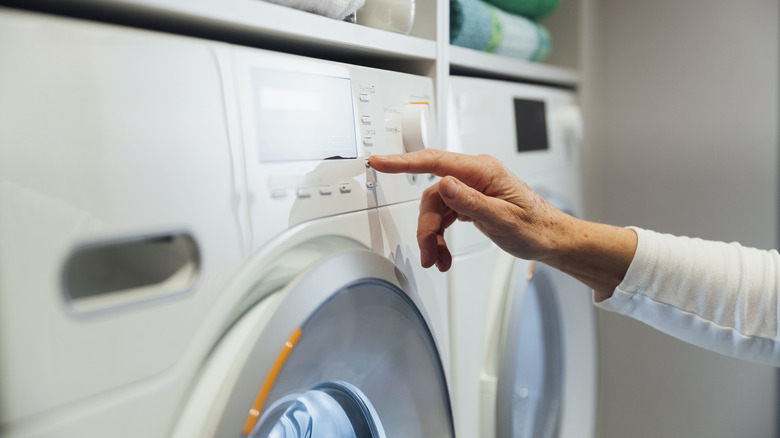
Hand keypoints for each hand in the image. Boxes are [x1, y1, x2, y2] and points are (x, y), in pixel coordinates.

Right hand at [368, 149, 572, 270]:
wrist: (551, 238)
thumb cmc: (535, 227)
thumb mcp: (501, 218)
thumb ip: (470, 202)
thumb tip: (444, 185)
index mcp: (483, 171)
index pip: (436, 162)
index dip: (404, 162)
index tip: (380, 162)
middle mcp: (476, 175)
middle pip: (433, 194)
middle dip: (427, 225)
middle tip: (428, 251)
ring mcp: (473, 188)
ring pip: (437, 208)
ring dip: (433, 235)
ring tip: (437, 259)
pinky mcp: (471, 201)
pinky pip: (446, 215)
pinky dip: (441, 235)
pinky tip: (443, 253)